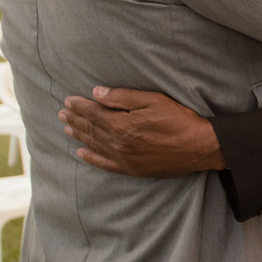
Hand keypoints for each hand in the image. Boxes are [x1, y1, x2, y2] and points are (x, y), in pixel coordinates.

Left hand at [59, 87, 225, 175]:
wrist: (200, 147)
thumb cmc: (180, 120)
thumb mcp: (154, 100)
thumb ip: (123, 97)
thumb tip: (96, 93)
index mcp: (122, 124)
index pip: (94, 113)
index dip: (80, 106)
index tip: (68, 100)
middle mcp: (118, 143)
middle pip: (92, 129)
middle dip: (76, 119)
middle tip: (62, 113)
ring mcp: (124, 158)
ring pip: (95, 145)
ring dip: (79, 135)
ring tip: (67, 129)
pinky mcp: (132, 168)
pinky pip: (105, 164)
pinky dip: (92, 158)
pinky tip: (81, 153)